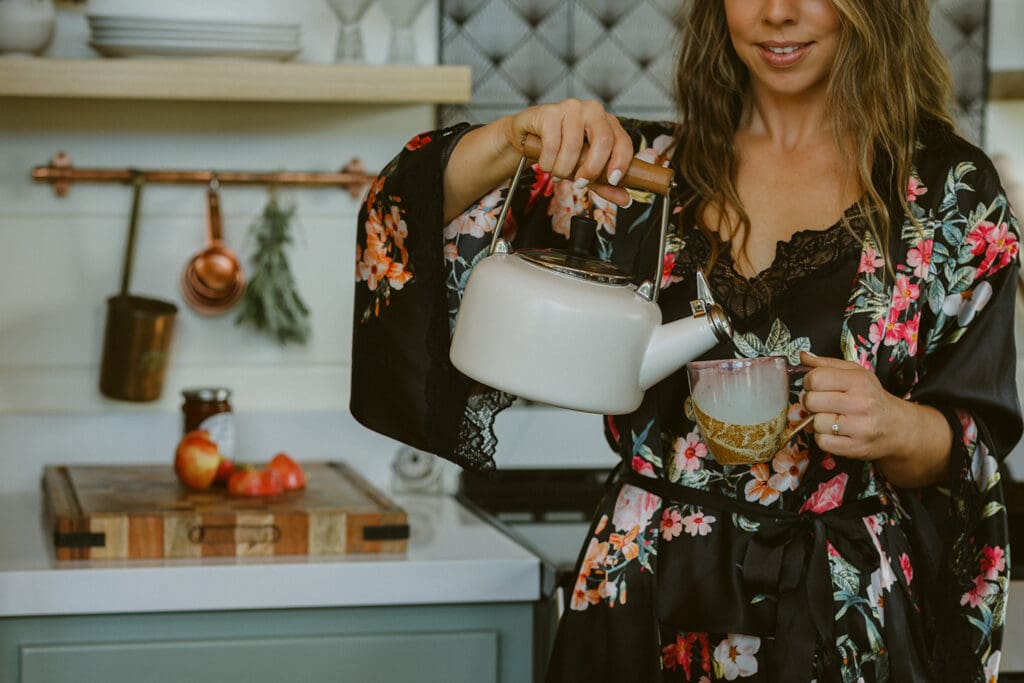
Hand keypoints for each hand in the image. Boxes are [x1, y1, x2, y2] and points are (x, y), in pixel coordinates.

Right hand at [503, 99, 633, 206]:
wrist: (527, 136)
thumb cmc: (560, 149)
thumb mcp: (584, 168)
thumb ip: (603, 183)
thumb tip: (625, 200)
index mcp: (607, 122)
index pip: (623, 141)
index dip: (621, 163)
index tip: (613, 181)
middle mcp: (592, 111)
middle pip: (603, 141)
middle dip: (591, 169)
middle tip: (580, 183)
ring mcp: (571, 108)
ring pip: (574, 146)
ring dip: (563, 169)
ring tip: (557, 173)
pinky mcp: (549, 112)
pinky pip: (551, 144)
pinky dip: (547, 162)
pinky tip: (546, 163)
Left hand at [798, 351, 951, 486]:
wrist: (897, 426)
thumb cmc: (871, 397)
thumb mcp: (855, 373)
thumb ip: (826, 364)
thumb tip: (802, 356)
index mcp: (858, 381)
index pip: (815, 378)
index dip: (809, 382)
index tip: (816, 386)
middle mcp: (861, 403)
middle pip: (811, 401)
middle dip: (811, 402)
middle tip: (822, 403)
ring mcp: (860, 427)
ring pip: (815, 423)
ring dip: (817, 422)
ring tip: (831, 418)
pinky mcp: (856, 447)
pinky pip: (822, 442)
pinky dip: (823, 438)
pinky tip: (834, 432)